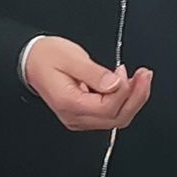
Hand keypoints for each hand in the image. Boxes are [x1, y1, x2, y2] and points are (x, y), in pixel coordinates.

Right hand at [24, 36, 152, 131]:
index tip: (125, 70)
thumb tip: (116, 83)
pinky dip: (125, 100)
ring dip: (134, 99)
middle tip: (145, 75)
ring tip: (141, 77)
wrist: (30, 61)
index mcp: (69, 103)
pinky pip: (111, 113)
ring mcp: (80, 118)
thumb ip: (94, 73)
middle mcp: (75, 116)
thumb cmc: (46, 57)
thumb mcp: (71, 58)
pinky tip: (129, 84)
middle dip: (136, 97)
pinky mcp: (86, 113)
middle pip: (116, 118)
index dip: (123, 91)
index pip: (106, 108)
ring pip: (117, 118)